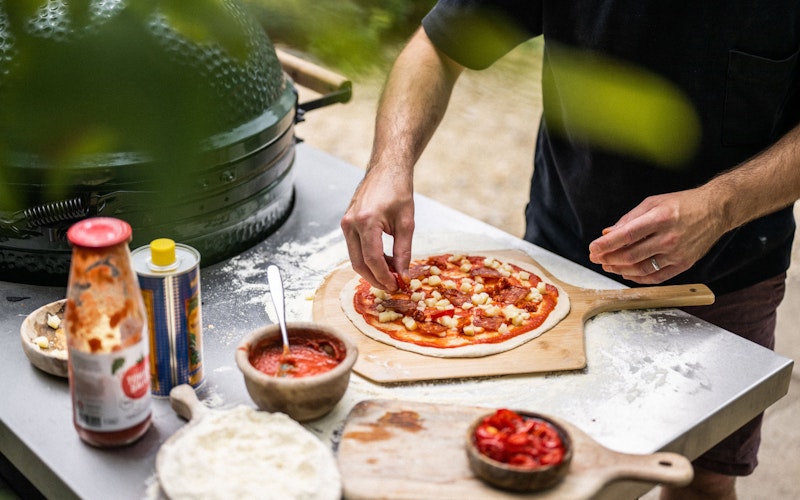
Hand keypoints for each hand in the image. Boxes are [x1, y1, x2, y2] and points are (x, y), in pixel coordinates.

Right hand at [340, 166, 414, 291]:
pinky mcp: (346, 223)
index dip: (384, 277)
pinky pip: (355, 247)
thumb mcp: (407, 223)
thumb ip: (404, 251)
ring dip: (372, 269)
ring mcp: (346, 223)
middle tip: (392, 286)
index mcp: (366, 221)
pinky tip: (385, 259)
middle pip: (358, 263)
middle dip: (375, 278)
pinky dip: (368, 257)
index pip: (372, 259)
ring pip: (355, 257)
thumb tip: (403, 275)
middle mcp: (351, 223)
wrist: (386, 169)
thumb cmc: (398, 190)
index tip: (396, 286)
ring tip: (392, 272)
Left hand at [588, 188, 725, 283]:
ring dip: (619, 270)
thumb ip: (628, 219)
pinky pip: (656, 277)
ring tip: (608, 266)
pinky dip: (638, 278)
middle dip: (608, 259)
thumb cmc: (683, 204)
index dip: (606, 245)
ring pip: (641, 269)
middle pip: (630, 255)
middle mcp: (669, 238)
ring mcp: (677, 253)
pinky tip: (627, 273)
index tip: (592, 248)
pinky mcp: (684, 264)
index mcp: (660, 218)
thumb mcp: (653, 202)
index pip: (626, 236)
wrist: (717, 210)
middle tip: (596, 258)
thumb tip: (607, 233)